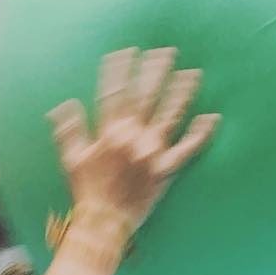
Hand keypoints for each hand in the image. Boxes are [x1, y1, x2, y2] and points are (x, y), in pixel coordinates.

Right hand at [48, 48, 219, 232]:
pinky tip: (212, 118)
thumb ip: (69, 131)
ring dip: (182, 93)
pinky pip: (187, 150)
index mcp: (109, 133)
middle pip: (147, 97)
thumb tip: (63, 106)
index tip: (126, 51)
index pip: (114, 94)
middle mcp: (133, 138)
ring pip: (170, 116)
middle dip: (156, 72)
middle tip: (166, 51)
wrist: (105, 223)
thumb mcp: (72, 159)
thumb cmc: (87, 191)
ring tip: (193, 73)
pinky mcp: (166, 170)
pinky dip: (200, 135)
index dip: (120, 71)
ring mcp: (152, 153)